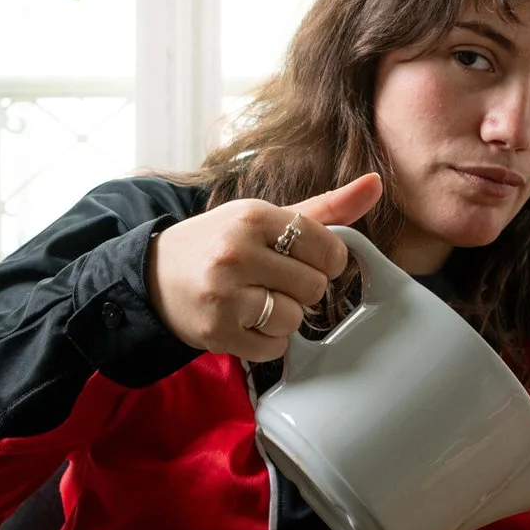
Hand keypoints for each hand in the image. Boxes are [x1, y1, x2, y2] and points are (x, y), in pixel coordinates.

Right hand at [147, 173, 381, 360]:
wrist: (152, 275)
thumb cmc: (220, 243)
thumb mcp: (266, 218)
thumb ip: (326, 207)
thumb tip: (377, 182)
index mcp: (254, 216)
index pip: (327, 247)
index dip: (325, 260)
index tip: (304, 259)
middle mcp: (237, 252)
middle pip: (314, 286)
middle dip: (300, 288)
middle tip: (271, 281)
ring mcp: (225, 294)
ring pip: (295, 318)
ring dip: (283, 317)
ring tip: (255, 301)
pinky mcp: (217, 331)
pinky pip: (274, 347)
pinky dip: (267, 341)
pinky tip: (244, 322)